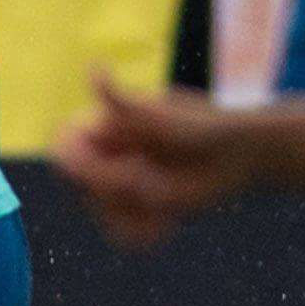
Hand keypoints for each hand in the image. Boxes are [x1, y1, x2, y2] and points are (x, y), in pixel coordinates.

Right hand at [52, 74, 244, 247]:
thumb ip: (123, 107)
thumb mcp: (162, 117)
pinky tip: (169, 221)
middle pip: (82, 187)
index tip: (114, 162)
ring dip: (134, 210)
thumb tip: (92, 69)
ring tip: (167, 196)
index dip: (80, 163)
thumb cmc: (202, 125)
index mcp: (103, 129)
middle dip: (115, 187)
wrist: (240, 154)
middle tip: (150, 179)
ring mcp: (121, 189)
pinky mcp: (139, 214)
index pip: (64, 148)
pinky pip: (124, 236)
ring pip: (103, 215)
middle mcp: (107, 159)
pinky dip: (145, 232)